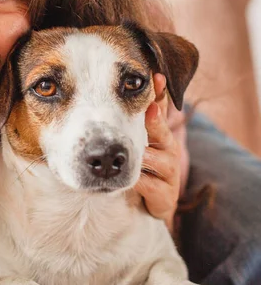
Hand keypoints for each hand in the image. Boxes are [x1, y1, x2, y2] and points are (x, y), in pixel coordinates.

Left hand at [134, 74, 180, 231]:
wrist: (144, 206)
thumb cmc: (136, 168)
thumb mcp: (131, 142)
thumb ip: (127, 117)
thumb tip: (116, 90)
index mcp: (158, 134)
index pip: (159, 109)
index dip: (159, 93)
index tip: (155, 77)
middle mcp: (167, 149)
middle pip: (162, 131)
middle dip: (156, 120)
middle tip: (150, 108)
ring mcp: (168, 172)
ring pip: (155, 159)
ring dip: (143, 157)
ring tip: (136, 154)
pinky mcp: (165, 195)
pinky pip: (150, 185)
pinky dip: (139, 182)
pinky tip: (131, 182)